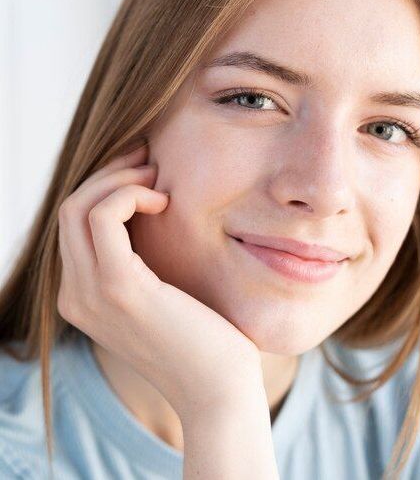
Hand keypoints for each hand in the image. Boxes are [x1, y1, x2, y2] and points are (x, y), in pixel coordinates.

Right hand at [57, 144, 263, 424]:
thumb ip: (143, 263)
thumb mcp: (163, 295)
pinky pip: (103, 216)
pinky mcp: (118, 287)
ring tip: (157, 178)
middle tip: (148, 161)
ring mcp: (90, 294)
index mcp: (84, 297)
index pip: (76, 227)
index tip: (143, 172)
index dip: (106, 190)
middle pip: (71, 210)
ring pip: (78, 207)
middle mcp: (75, 296)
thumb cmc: (202, 338)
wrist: (218, 389)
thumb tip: (151, 211)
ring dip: (118, 179)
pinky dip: (129, 195)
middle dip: (109, 175)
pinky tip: (163, 200)